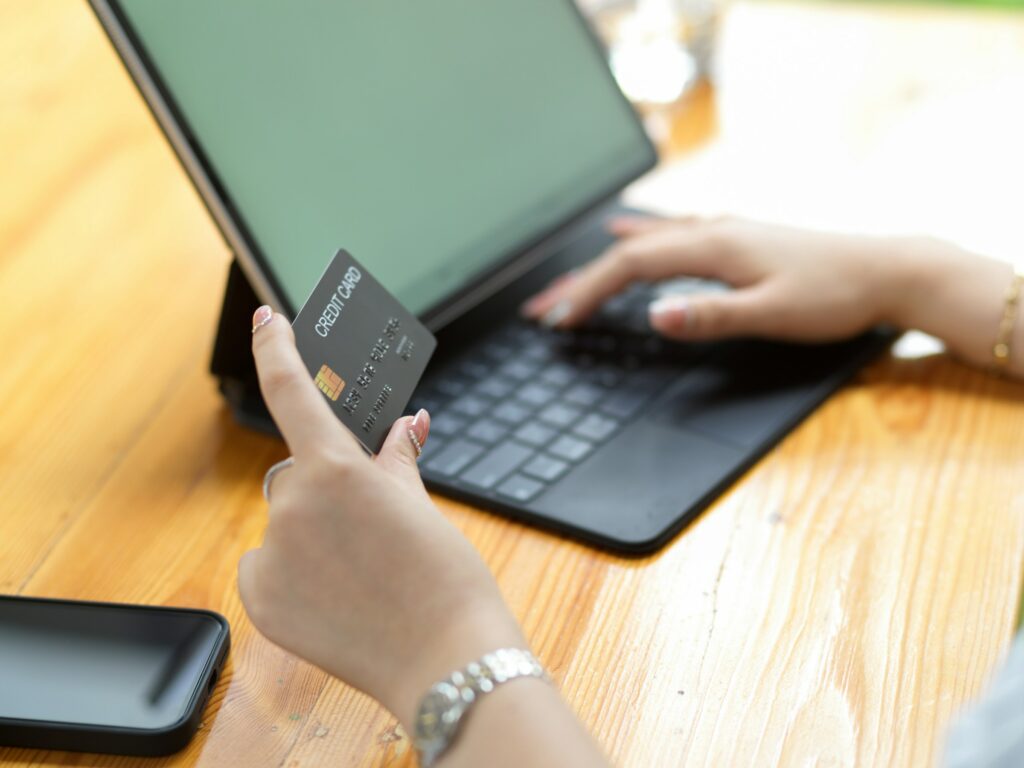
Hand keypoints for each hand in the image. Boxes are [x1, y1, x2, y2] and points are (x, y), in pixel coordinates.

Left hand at [238, 308, 524, 728]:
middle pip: (298, 474)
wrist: (445, 658)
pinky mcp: (259, 599)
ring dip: (311, 532)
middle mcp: (292, 505)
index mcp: (336, 469)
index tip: (267, 320)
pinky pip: (267, 566)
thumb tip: (409, 423)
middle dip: (326, 485)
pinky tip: (332, 596)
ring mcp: (271, 555)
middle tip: (366, 521)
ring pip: (285, 522)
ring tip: (359, 571)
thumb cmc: (445, 578)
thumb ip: (397, 460)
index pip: (292, 390)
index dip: (276, 347)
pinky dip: (292, 574)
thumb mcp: (421, 505)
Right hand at [522, 216, 907, 341]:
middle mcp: (712, 232)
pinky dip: (636, 237)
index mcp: (713, 248)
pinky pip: (669, 233)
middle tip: (539, 309)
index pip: (630, 266)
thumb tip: (654, 315)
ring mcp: (723, 231)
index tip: (558, 320)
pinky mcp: (735, 238)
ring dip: (601, 264)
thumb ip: (711, 314)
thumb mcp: (773, 314)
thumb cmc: (834, 296)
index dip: (589, 292)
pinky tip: (625, 230)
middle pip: (627, 252)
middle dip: (579, 282)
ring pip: (644, 243)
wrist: (886, 271)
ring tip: (565, 283)